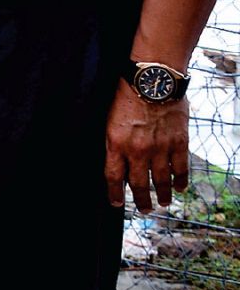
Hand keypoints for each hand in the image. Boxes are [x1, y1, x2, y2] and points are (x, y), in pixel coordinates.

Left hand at [105, 83, 190, 212]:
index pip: (113, 177)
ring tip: (162, 203)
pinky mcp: (179, 143)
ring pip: (161, 180)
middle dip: (141, 200)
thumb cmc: (126, 94)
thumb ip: (113, 141)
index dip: (114, 194)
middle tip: (144, 210)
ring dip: (162, 194)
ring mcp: (160, 148)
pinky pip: (180, 169)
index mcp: (115, 143)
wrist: (152, 79)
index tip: (116, 204)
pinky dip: (180, 181)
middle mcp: (137, 150)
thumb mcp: (109, 119)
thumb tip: (116, 161)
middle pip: (139, 184)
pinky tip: (179, 188)